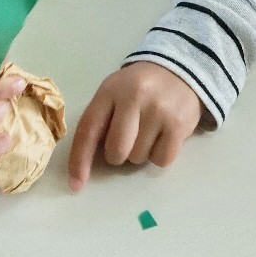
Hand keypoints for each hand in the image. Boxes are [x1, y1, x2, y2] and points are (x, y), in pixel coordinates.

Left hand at [67, 61, 202, 192]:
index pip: (88, 130)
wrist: (179, 71)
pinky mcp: (179, 124)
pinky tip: (163, 135)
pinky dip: (159, 155)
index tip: (76, 185)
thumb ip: (100, 121)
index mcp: (110, 90)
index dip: (79, 160)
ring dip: (140, 152)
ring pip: (138, 158)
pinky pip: (161, 160)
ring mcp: (158, 110)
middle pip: (116, 151)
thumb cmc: (138, 88)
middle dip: (118, 154)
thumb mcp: (114, 93)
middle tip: (128, 138)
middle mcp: (134, 97)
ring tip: (149, 130)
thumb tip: (85, 165)